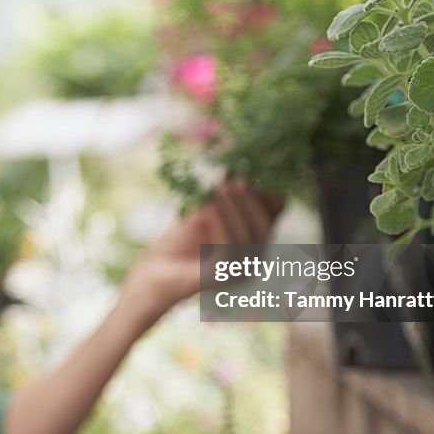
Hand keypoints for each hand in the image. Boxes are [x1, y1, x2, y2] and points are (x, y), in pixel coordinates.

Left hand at [118, 179, 283, 327]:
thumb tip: (235, 156)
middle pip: (266, 224)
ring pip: (249, 238)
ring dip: (235, 210)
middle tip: (237, 179)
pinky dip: (220, 225)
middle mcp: (255, 256)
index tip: (250, 168)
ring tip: (221, 189)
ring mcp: (240, 271)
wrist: (156, 270)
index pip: (277, 208)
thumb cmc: (181, 237)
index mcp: (258, 236)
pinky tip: (208, 208)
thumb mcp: (206, 206)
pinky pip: (229, 250)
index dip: (268, 187)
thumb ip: (224, 188)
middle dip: (252, 200)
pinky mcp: (221, 277)